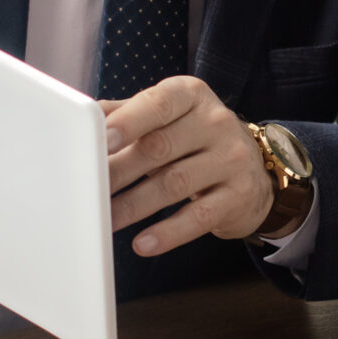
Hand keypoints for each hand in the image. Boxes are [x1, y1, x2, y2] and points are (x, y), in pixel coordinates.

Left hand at [102, 77, 278, 256]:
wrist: (254, 170)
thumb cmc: (194, 139)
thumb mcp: (166, 116)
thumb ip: (126, 113)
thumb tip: (82, 115)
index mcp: (191, 95)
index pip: (158, 103)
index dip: (128, 121)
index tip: (102, 138)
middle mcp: (216, 122)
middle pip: (159, 147)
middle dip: (119, 171)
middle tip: (88, 189)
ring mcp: (232, 159)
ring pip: (174, 184)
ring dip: (133, 205)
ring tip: (106, 220)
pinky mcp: (238, 196)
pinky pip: (198, 217)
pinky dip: (168, 233)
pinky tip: (142, 243)